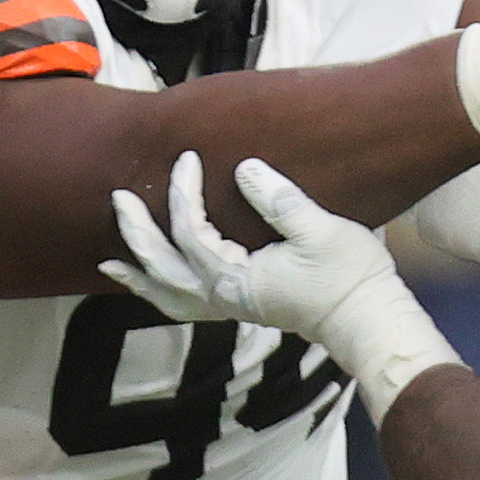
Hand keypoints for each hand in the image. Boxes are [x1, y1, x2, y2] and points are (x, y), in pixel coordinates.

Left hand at [103, 152, 466, 423]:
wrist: (370, 320)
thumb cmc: (349, 275)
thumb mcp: (318, 230)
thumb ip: (278, 200)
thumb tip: (244, 168)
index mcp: (234, 278)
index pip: (189, 231)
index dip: (182, 193)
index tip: (187, 158)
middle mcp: (223, 297)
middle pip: (162, 267)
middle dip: (137, 232)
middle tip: (119, 198)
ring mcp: (230, 307)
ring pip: (169, 295)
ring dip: (138, 274)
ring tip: (108, 262)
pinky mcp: (241, 307)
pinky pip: (187, 305)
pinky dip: (161, 294)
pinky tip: (151, 284)